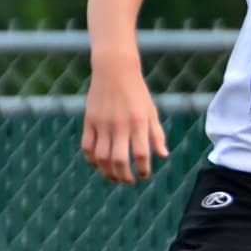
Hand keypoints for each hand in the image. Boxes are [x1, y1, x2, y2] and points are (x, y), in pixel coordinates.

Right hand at [81, 55, 167, 183]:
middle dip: (124, 176)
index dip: (143, 169)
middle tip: (129, 181)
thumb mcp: (152, 111)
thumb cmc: (137, 92)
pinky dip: (92, 160)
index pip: (141, 154)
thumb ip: (157, 134)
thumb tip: (163, 156)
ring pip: (101, 157)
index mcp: (138, 122)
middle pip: (119, 160)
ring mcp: (102, 124)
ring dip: (107, 172)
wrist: (115, 70)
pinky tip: (99, 164)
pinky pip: (87, 147)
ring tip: (114, 177)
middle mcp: (120, 125)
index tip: (144, 175)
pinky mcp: (89, 121)